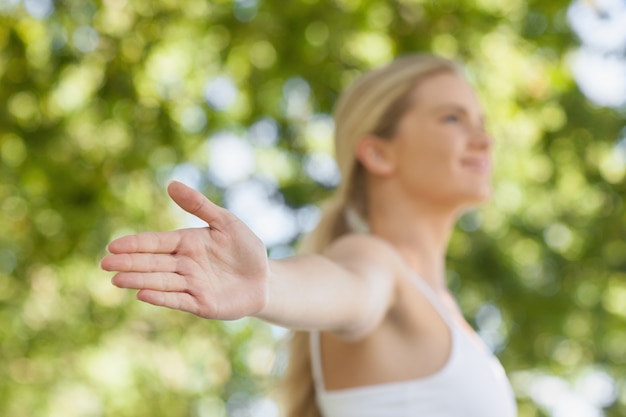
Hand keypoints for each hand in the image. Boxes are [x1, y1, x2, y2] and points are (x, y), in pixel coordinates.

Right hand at [100, 181, 268, 319]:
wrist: (266, 278)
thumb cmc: (245, 248)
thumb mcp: (225, 221)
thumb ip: (199, 205)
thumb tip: (171, 184)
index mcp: (187, 243)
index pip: (155, 242)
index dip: (135, 244)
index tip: (113, 246)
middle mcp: (184, 265)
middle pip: (152, 263)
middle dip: (129, 264)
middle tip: (105, 264)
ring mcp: (191, 285)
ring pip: (161, 281)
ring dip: (139, 280)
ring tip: (117, 280)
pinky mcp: (201, 304)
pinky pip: (178, 299)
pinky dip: (161, 297)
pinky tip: (143, 294)